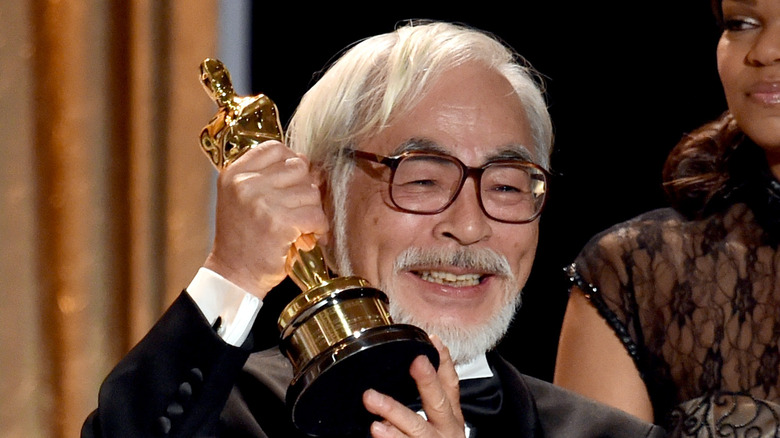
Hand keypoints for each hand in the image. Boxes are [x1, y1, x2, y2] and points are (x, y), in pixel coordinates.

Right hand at [203, 140, 328, 297]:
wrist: (234, 273)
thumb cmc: (243, 237)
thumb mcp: (242, 198)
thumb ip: (268, 177)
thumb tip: (311, 165)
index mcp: (235, 174)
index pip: (275, 148)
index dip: (291, 161)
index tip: (293, 181)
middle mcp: (246, 184)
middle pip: (298, 167)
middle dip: (304, 188)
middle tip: (298, 208)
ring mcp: (263, 203)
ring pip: (311, 191)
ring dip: (312, 210)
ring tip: (301, 225)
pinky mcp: (280, 224)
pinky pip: (316, 215)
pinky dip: (319, 227)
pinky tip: (309, 236)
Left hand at [363, 336, 465, 437]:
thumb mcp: (438, 425)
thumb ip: (425, 404)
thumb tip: (405, 372)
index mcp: (451, 419)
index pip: (450, 386)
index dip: (444, 363)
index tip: (432, 341)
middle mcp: (447, 432)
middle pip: (439, 405)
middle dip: (427, 382)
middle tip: (415, 362)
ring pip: (418, 430)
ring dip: (396, 412)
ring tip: (373, 399)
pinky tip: (377, 429)